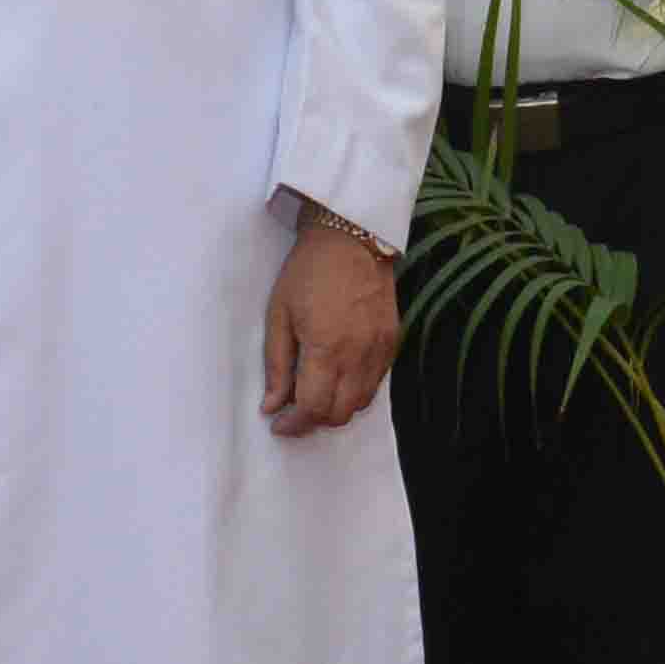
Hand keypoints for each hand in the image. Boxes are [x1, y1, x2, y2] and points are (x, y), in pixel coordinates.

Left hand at [262, 208, 398, 436]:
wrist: (350, 238)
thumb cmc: (307, 272)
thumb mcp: (279, 315)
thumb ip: (276, 366)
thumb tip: (272, 406)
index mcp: (326, 348)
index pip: (313, 408)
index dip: (294, 424)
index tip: (278, 424)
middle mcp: (358, 355)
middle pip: (339, 414)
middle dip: (314, 420)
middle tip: (293, 411)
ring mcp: (380, 350)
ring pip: (360, 404)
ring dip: (336, 408)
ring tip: (315, 393)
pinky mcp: (392, 343)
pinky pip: (375, 384)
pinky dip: (355, 391)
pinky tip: (337, 376)